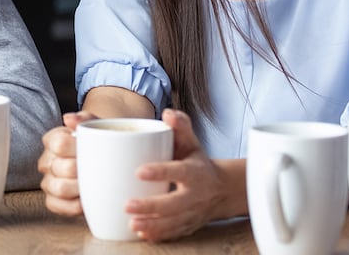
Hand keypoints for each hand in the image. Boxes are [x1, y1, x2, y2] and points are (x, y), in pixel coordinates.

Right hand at [38, 111, 96, 215]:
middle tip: (99, 169)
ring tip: (94, 183)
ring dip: (80, 188)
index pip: (59, 143)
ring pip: (59, 188)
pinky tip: (87, 198)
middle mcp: (46, 161)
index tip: (94, 150)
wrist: (106, 159)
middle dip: (83, 169)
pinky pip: (58, 206)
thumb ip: (84, 119)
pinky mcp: (52, 201)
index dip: (78, 148)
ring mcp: (48, 182)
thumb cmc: (99, 142)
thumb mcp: (96, 126)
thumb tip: (69, 120)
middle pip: (62, 167)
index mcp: (53, 140)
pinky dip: (75, 205)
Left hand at [127, 109, 240, 240]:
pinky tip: (142, 234)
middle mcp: (196, 195)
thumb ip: (181, 126)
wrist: (221, 190)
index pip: (179, 171)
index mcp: (196, 172)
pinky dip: (159, 235)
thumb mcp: (192, 143)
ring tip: (132, 224)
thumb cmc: (197, 162)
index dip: (160, 172)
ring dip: (152, 225)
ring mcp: (192, 213)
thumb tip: (167, 113)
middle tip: (127, 205)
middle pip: (174, 204)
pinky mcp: (188, 226)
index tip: (139, 171)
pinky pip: (174, 233)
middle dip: (151, 207)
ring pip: (173, 223)